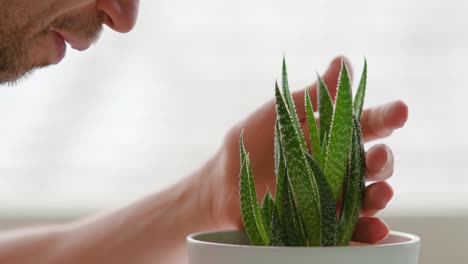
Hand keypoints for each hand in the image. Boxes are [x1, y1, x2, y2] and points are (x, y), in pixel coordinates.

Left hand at [207, 56, 408, 243]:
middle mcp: (338, 166)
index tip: (400, 111)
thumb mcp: (278, 114)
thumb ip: (312, 94)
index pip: (366, 125)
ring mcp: (332, 196)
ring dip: (380, 196)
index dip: (386, 117)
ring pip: (368, 197)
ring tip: (381, 193)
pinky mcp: (321, 222)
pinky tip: (374, 229)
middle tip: (379, 157)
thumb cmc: (250, 143)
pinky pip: (350, 230)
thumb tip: (344, 62)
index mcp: (331, 135)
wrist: (223, 184)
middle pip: (373, 163)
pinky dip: (367, 232)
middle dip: (383, 160)